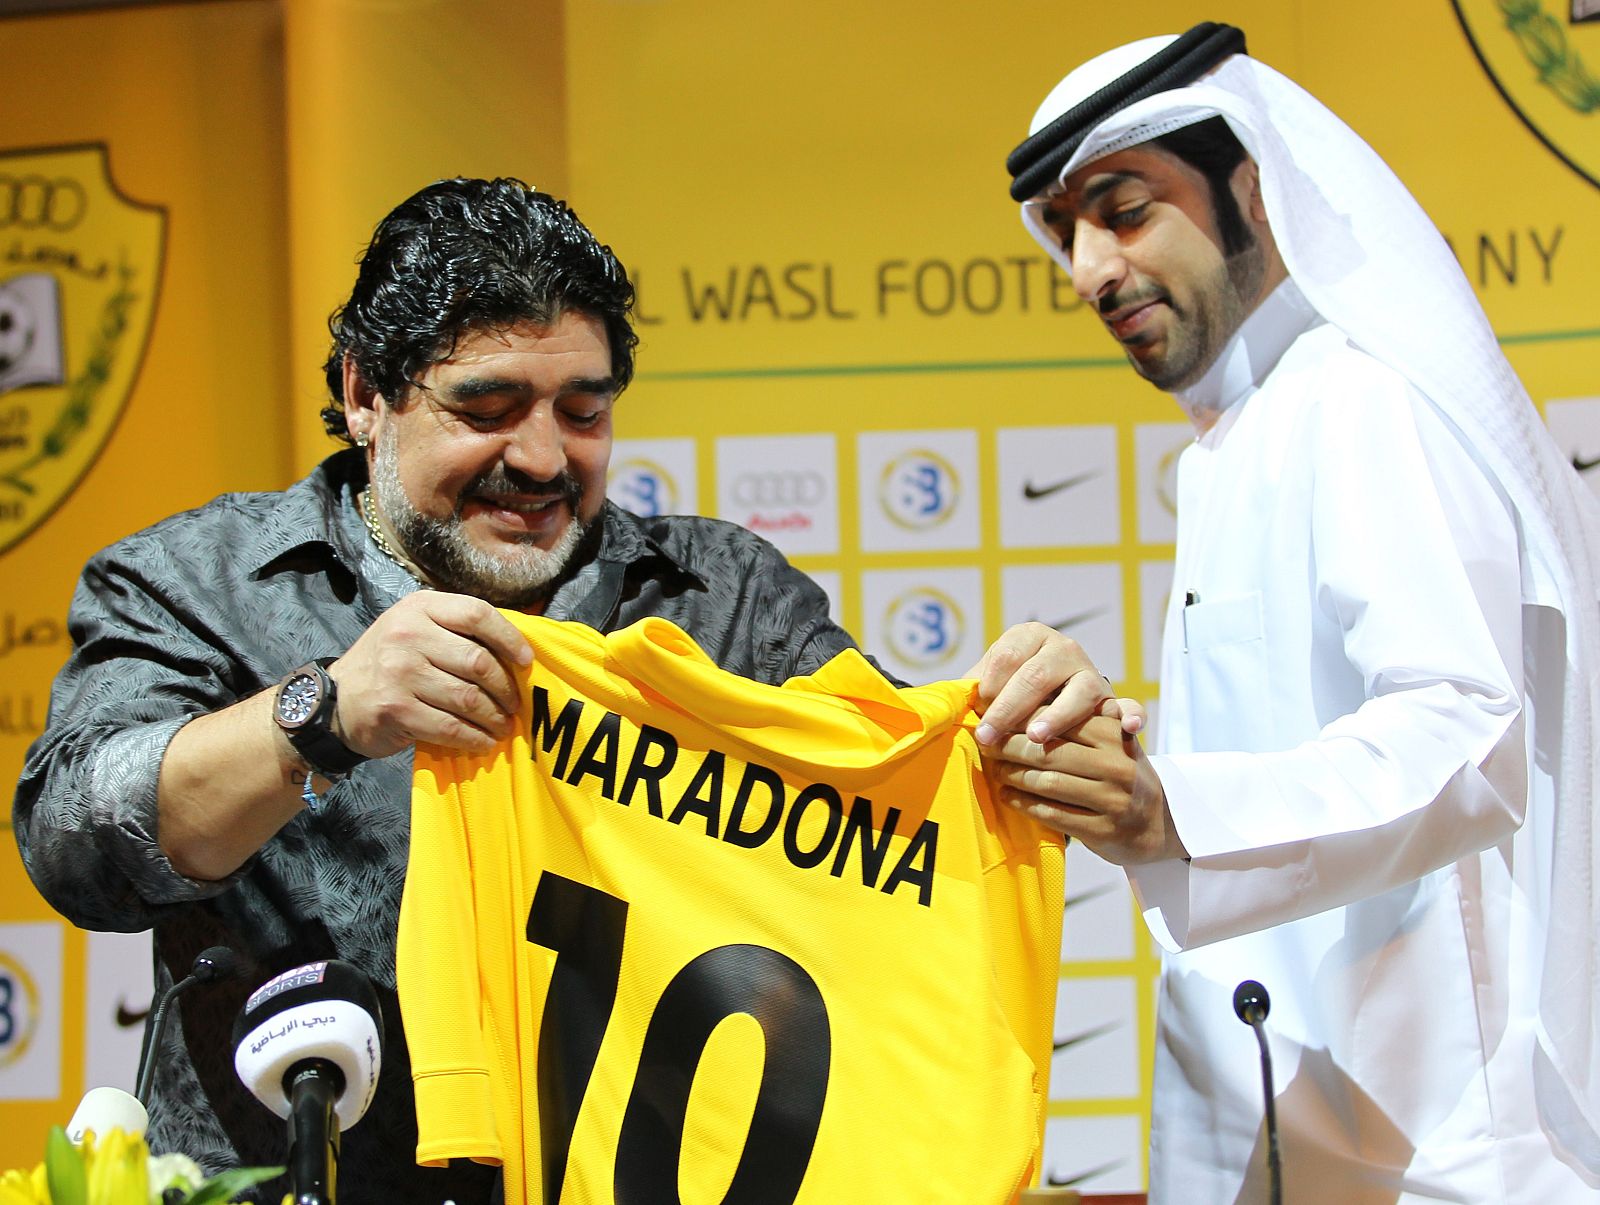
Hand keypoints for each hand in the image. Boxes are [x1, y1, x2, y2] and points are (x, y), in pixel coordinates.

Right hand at [327, 592, 533, 758]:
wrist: (336, 700)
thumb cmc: (388, 663)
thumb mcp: (415, 628)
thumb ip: (456, 630)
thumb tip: (516, 650)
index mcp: (419, 608)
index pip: (478, 614)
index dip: (510, 638)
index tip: (526, 660)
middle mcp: (408, 635)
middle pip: (479, 661)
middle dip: (506, 688)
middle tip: (515, 704)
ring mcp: (400, 673)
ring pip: (469, 698)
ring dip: (495, 717)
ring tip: (503, 725)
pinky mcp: (397, 710)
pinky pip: (451, 727)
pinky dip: (475, 738)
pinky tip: (484, 741)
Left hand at [967, 622, 1143, 746]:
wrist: (1060, 700)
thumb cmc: (1014, 696)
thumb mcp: (994, 684)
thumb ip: (976, 688)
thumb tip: (947, 702)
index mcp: (1029, 636)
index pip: (1006, 657)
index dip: (988, 686)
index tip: (975, 714)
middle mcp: (1064, 648)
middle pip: (1036, 675)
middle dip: (1009, 708)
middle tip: (989, 736)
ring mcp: (1091, 673)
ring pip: (1079, 691)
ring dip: (1058, 714)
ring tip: (1036, 735)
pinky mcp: (1113, 700)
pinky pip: (1129, 705)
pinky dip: (1132, 714)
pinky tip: (1129, 728)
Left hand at [988, 714, 1184, 864]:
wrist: (1155, 822)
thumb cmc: (1117, 770)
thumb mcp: (1111, 736)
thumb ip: (1079, 715)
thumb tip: (1020, 697)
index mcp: (1114, 733)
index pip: (1059, 719)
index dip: (1021, 718)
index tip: (994, 718)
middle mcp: (1116, 764)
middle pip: (1048, 752)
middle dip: (1009, 747)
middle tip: (986, 744)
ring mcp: (1112, 799)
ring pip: (1047, 783)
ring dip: (1012, 775)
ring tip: (994, 768)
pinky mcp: (1103, 829)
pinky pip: (1051, 813)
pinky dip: (1023, 803)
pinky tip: (1007, 795)